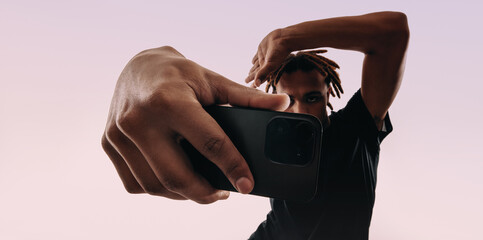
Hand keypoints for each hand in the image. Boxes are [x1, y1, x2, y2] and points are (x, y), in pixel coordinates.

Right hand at [101, 46, 288, 203]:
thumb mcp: (213, 81)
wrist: (138, 67)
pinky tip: (174, 179)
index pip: (208, 143)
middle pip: (177, 176)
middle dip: (206, 193)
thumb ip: (247, 99)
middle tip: (223, 192)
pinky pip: (135, 183)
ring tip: (202, 187)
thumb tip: (284, 104)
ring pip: (155, 185)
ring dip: (183, 194)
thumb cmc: (179, 74)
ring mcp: (118, 134)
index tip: (246, 184)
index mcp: (169, 100)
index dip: (233, 167)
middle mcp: (139, 119)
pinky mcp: (109, 144)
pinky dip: (158, 189)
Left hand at [245, 29, 291, 87]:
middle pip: (256, 72)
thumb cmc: (279, 52)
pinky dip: (254, 60)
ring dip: (253, 69)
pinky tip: (253, 62)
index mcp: (267, 69)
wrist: (283, 39)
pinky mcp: (262, 50)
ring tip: (249, 73)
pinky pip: (256, 56)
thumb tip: (256, 85)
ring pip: (256, 65)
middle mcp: (265, 64)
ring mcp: (263, 57)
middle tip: (246, 81)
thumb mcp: (270, 64)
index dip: (254, 82)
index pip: (259, 77)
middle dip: (252, 77)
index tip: (251, 87)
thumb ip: (263, 74)